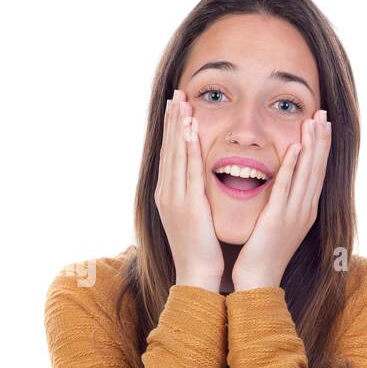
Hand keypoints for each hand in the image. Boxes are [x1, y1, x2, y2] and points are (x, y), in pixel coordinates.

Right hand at [156, 88, 222, 290]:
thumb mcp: (192, 217)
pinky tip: (192, 128)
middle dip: (172, 120)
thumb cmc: (200, 250)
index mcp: (168, 195)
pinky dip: (189, 146)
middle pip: (169, 148)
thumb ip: (192, 196)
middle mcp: (166, 192)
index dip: (171, 129)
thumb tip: (198, 182)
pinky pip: (188, 168)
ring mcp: (174, 197)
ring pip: (176, 154)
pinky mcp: (187, 203)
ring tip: (181, 102)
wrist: (196, 273)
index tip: (176, 107)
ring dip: (178, 126)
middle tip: (176, 93)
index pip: (170, 155)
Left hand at [232, 110, 331, 290]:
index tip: (322, 124)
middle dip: (321, 140)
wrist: (257, 281)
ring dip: (312, 146)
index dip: (321, 147)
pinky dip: (292, 167)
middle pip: (317, 168)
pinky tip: (296, 148)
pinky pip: (286, 188)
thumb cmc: (262, 254)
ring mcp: (294, 214)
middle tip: (323, 113)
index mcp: (304, 210)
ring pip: (307, 173)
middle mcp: (304, 209)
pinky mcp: (278, 219)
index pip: (316, 171)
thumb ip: (281, 203)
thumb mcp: (277, 223)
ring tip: (315, 122)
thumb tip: (281, 185)